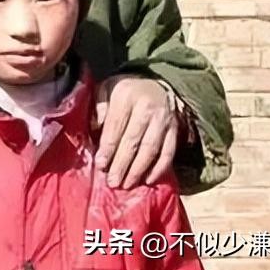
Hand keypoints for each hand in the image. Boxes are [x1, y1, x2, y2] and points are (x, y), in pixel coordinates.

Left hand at [93, 74, 177, 188]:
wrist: (156, 85)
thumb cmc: (124, 92)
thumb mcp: (106, 90)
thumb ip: (99, 108)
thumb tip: (94, 130)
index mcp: (126, 95)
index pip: (116, 126)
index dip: (108, 147)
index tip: (101, 165)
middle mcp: (147, 107)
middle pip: (133, 140)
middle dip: (122, 164)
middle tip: (113, 182)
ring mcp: (163, 119)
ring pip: (151, 149)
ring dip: (138, 170)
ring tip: (127, 184)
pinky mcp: (174, 130)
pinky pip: (168, 152)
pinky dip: (159, 168)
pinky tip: (148, 180)